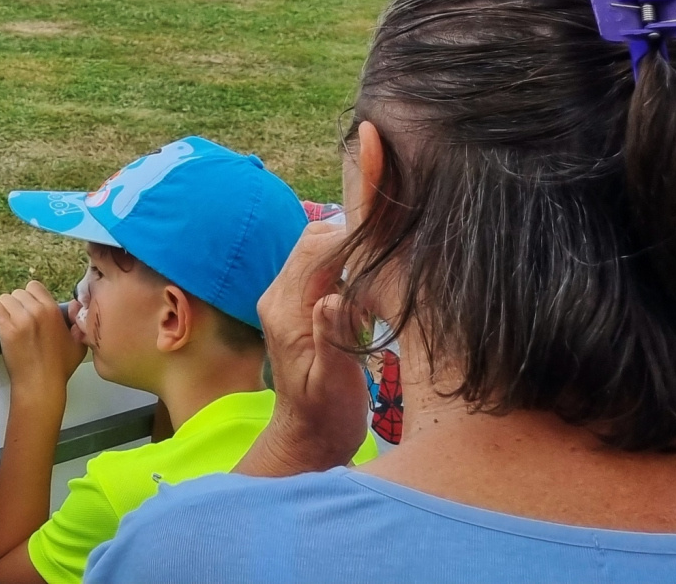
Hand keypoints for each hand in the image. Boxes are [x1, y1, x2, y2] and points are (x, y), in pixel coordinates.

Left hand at [0, 281, 82, 394]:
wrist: (41, 385)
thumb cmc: (59, 367)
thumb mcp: (78, 344)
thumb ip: (78, 323)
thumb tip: (75, 305)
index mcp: (53, 310)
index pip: (34, 286)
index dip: (30, 298)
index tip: (29, 310)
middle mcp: (37, 310)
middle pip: (17, 293)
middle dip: (17, 305)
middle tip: (19, 321)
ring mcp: (21, 319)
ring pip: (4, 299)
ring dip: (4, 309)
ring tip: (8, 324)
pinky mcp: (6, 328)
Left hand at [240, 225, 369, 475]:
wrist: (309, 437)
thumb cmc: (326, 416)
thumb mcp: (333, 383)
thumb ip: (332, 338)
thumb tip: (334, 297)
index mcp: (285, 310)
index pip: (314, 252)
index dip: (350, 238)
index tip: (390, 241)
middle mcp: (279, 296)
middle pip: (313, 242)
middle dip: (352, 237)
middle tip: (395, 249)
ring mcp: (288, 299)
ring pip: (318, 250)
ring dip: (351, 249)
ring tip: (389, 262)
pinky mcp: (300, 305)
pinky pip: (323, 267)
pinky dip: (349, 264)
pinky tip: (375, 282)